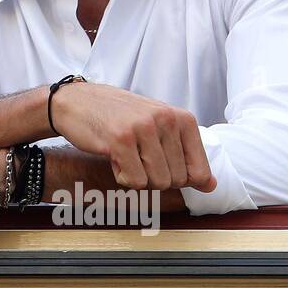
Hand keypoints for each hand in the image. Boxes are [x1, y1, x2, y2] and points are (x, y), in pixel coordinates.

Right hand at [49, 82, 216, 192]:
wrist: (77, 102)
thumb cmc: (119, 117)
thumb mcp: (159, 129)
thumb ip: (185, 155)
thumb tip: (210, 186)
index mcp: (182, 118)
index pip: (199, 171)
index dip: (179, 178)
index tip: (160, 163)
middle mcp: (166, 120)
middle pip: (177, 180)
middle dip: (155, 177)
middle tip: (137, 156)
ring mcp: (144, 128)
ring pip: (158, 182)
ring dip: (139, 177)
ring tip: (126, 155)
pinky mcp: (120, 140)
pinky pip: (135, 181)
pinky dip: (123, 177)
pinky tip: (113, 156)